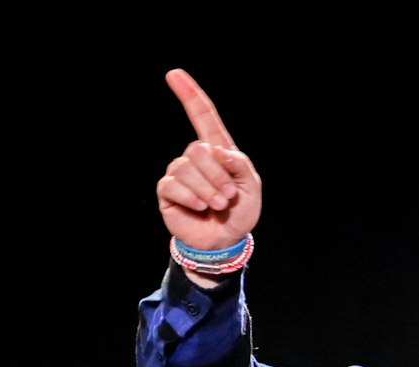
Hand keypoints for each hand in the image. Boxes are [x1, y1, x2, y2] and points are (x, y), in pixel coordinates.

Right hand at [156, 69, 262, 251]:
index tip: (174, 74)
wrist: (225, 239)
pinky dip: (192, 198)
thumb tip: (216, 149)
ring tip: (218, 205)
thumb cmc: (240, 211)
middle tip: (228, 195)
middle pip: (198, 149)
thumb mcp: (251, 186)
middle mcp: (195, 157)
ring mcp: (180, 172)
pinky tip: (201, 208)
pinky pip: (174, 185)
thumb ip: (239, 163)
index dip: (190, 94)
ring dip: (208, 190)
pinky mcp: (168, 191)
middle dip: (217, 175)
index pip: (203, 116)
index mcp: (217, 149)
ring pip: (187, 168)